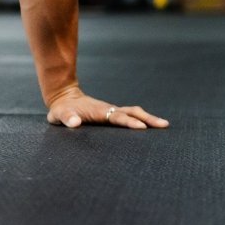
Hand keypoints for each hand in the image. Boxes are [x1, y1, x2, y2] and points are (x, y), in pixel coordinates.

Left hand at [46, 87, 168, 129]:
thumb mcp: (60, 115)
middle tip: (164, 125)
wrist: (64, 98)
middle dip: (147, 118)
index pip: (117, 117)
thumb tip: (75, 122)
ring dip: (148, 118)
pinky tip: (151, 127)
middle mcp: (109, 110)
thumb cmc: (62, 110)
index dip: (128, 122)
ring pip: (133, 112)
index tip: (141, 127)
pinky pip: (130, 116)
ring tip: (164, 125)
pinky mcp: (112, 114)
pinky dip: (142, 119)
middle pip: (132, 112)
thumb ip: (66, 118)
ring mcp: (112, 111)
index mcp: (99, 111)